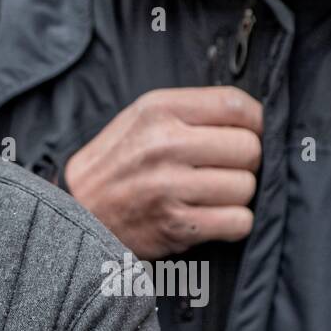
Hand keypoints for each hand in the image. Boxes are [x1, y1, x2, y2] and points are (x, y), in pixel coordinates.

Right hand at [63, 87, 262, 259]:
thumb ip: (190, 111)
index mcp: (158, 110)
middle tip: (225, 168)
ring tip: (212, 194)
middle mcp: (163, 144)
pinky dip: (233, 223)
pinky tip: (211, 216)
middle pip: (248, 148)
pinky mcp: (176, 225)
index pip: (235, 105)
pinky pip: (239, 222)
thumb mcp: (140, 118)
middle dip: (245, 161)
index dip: (255, 121)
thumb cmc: (116, 163)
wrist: (74, 211)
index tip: (250, 132)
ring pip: (247, 187)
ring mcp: (169, 186)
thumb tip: (253, 116)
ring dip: (237, 195)